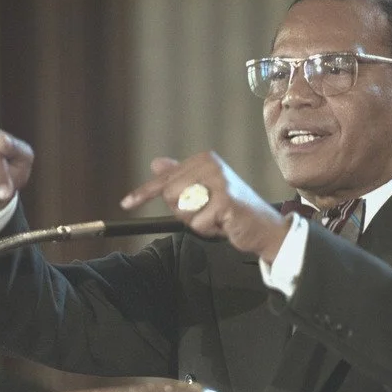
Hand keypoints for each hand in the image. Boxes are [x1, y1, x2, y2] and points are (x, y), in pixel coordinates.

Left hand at [120, 151, 289, 260]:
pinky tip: (224, 224)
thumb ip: (180, 177)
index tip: (127, 203)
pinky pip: (198, 223)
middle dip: (184, 212)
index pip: (164, 179)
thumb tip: (156, 163)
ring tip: (217, 218)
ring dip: (197, 222)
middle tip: (207, 213)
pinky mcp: (226, 201)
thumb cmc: (233, 211)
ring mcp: (219, 182)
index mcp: (204, 160)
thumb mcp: (204, 191)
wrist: (264, 228)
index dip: (144, 194)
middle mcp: (211, 165)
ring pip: (182, 210)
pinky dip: (209, 231)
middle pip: (169, 196)